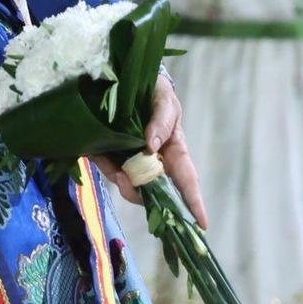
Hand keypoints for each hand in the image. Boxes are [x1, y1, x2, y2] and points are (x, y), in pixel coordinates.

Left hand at [91, 75, 208, 228]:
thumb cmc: (156, 93)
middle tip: (128, 180)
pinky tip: (100, 156)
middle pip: (156, 193)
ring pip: (133, 187)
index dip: (194, 203)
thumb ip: (161, 121)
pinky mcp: (113, 157)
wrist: (127, 79)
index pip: (187, 181)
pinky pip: (111, 172)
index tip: (202, 224)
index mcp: (174, 152)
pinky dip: (108, 170)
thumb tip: (152, 145)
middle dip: (145, 197)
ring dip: (125, 184)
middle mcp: (156, 163)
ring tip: (118, 171)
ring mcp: (135, 163)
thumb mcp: (164, 102)